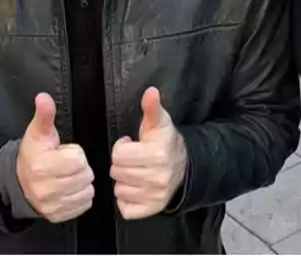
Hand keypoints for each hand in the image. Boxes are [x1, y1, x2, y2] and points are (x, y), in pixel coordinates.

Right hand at [16, 92, 94, 222]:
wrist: (18, 180)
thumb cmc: (33, 153)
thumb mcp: (38, 132)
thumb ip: (44, 114)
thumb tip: (43, 97)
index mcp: (42, 166)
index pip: (78, 159)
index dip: (74, 153)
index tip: (63, 152)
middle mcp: (46, 188)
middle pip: (85, 175)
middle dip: (80, 167)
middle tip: (66, 164)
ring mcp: (51, 205)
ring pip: (87, 191)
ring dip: (82, 182)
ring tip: (68, 176)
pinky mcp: (57, 216)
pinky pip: (84, 205)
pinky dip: (81, 196)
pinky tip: (70, 188)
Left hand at [110, 87, 186, 219]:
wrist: (183, 166)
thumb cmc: (165, 142)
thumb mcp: (159, 122)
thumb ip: (152, 107)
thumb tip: (150, 91)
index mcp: (157, 155)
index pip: (118, 155)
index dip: (121, 148)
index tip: (130, 145)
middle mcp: (158, 178)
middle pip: (117, 172)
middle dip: (121, 164)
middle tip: (133, 159)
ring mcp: (156, 196)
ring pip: (119, 190)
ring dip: (123, 181)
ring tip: (134, 172)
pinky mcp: (152, 209)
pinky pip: (125, 208)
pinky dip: (126, 199)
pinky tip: (135, 187)